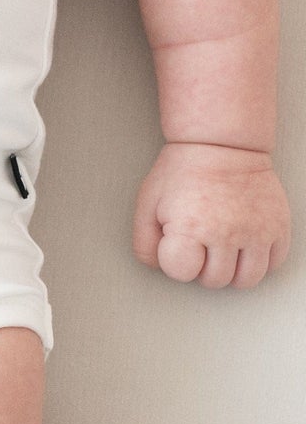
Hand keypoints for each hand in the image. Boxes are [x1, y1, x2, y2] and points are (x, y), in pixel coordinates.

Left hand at [133, 141, 291, 288]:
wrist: (222, 143)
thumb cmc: (184, 170)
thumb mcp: (149, 202)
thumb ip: (145, 242)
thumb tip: (158, 266)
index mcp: (191, 226)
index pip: (181, 273)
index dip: (175, 259)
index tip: (177, 243)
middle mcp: (226, 232)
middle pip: (214, 280)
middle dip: (202, 266)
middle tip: (200, 242)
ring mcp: (256, 231)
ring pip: (246, 280)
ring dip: (232, 270)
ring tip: (222, 246)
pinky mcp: (278, 227)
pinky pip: (273, 264)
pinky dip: (259, 260)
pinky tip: (244, 242)